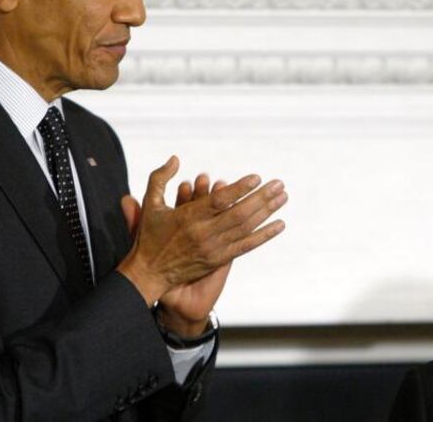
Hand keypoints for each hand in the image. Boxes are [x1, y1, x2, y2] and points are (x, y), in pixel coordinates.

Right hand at [117, 156, 286, 310]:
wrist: (149, 274)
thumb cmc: (149, 236)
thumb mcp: (150, 204)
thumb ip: (160, 178)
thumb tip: (175, 158)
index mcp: (187, 217)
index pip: (219, 201)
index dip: (239, 189)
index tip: (256, 178)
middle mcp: (203, 233)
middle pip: (239, 214)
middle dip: (262, 198)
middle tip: (279, 184)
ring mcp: (213, 248)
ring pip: (245, 228)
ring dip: (267, 212)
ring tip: (283, 197)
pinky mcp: (218, 259)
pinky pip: (246, 246)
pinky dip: (264, 235)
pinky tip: (280, 225)